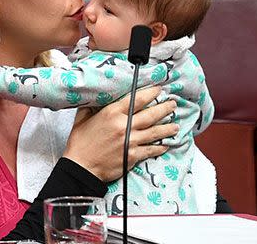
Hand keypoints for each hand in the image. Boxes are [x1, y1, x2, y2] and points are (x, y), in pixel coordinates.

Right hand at [63, 86, 178, 181]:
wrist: (81, 167)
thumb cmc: (80, 143)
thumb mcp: (82, 118)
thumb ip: (93, 106)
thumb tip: (99, 96)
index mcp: (112, 113)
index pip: (136, 99)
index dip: (150, 93)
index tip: (158, 90)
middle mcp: (123, 126)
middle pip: (150, 114)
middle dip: (164, 108)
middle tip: (172, 104)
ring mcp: (130, 141)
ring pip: (155, 132)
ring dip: (167, 127)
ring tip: (175, 125)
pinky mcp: (132, 155)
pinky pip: (151, 149)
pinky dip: (160, 146)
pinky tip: (166, 144)